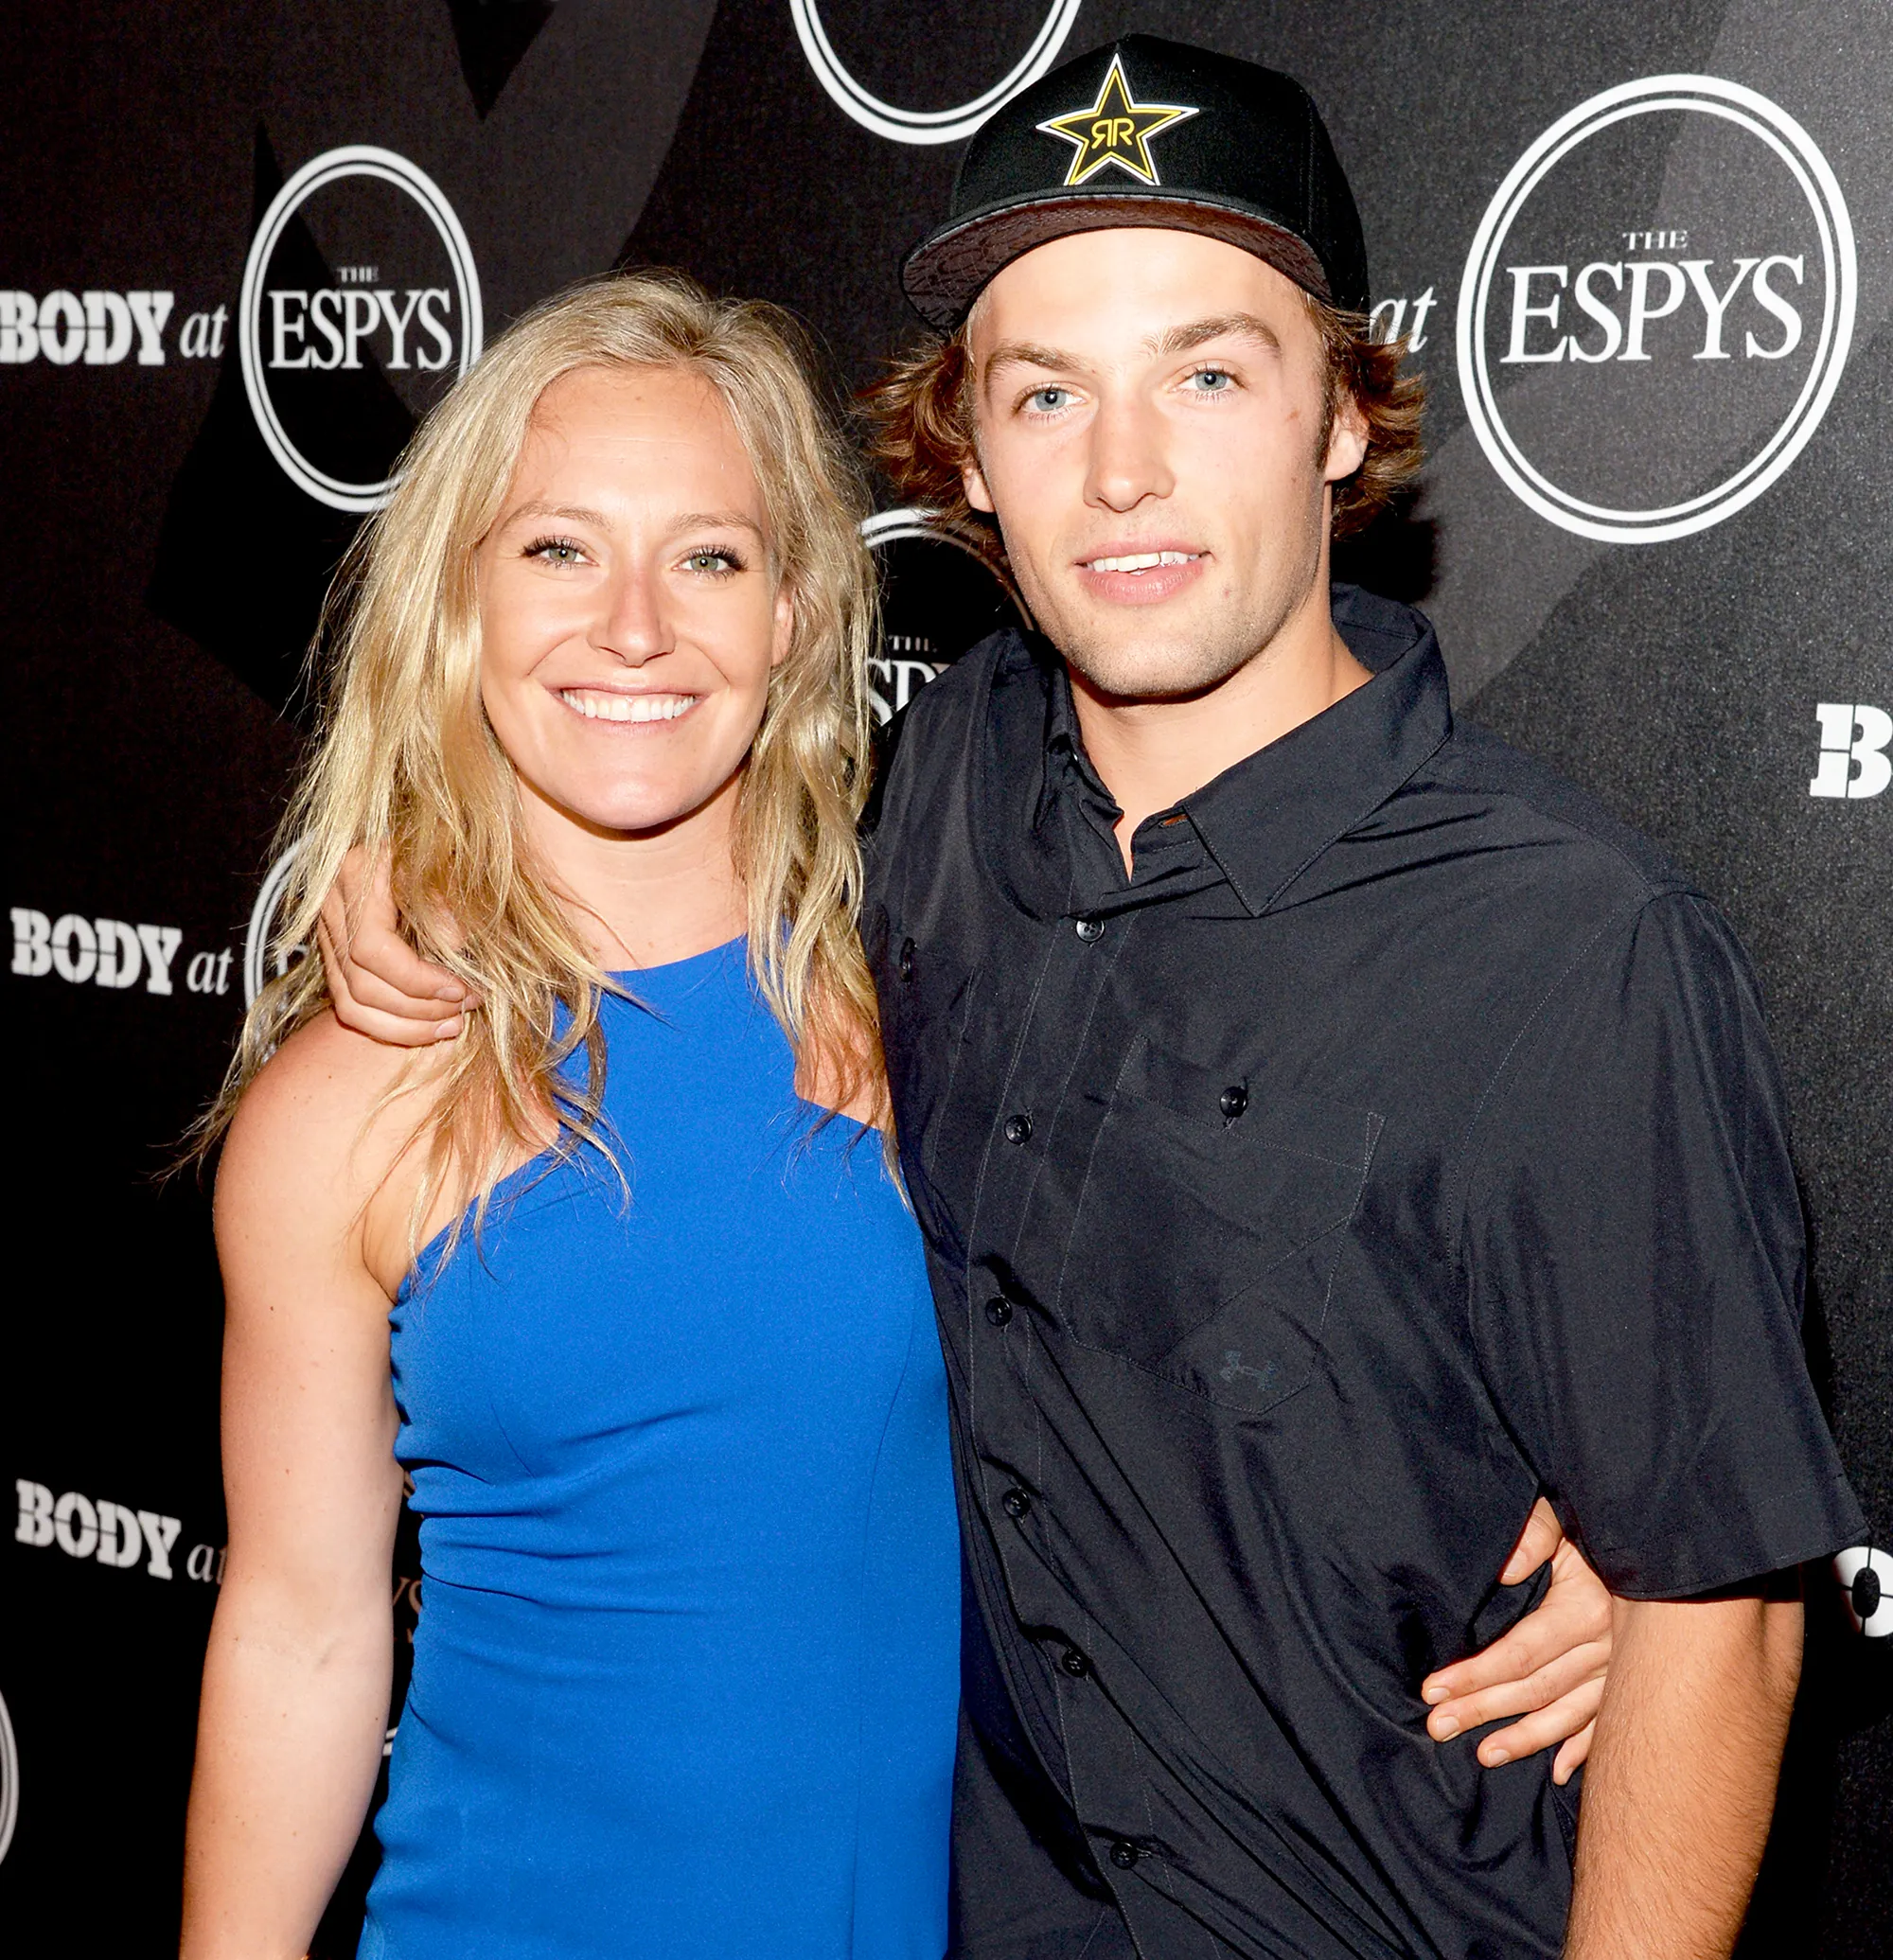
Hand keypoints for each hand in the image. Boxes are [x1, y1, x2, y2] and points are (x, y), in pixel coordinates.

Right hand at [317, 846, 473, 1046]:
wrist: (424, 831)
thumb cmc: (442, 843)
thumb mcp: (450, 859)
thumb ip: (448, 899)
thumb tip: (454, 943)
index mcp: (355, 872)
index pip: (372, 949)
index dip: (417, 980)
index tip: (462, 990)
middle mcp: (332, 904)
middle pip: (361, 982)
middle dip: (419, 1008)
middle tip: (466, 1008)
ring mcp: (328, 931)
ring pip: (351, 1003)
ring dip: (405, 1027)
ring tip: (453, 1025)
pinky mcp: (335, 953)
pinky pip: (350, 1005)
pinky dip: (390, 1026)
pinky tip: (429, 1027)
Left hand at [1420, 1498, 1610, 1782]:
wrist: (1662, 1545)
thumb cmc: (1597, 1528)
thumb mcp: (1565, 1521)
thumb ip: (1534, 1536)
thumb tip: (1506, 1572)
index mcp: (1584, 1610)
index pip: (1518, 1653)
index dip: (1474, 1674)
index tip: (1433, 1690)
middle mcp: (1606, 1649)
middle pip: (1535, 1689)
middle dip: (1483, 1710)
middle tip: (1439, 1727)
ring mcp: (1623, 1671)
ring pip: (1568, 1715)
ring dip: (1525, 1739)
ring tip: (1485, 1755)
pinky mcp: (1635, 1682)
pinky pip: (1606, 1724)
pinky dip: (1582, 1749)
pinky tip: (1557, 1772)